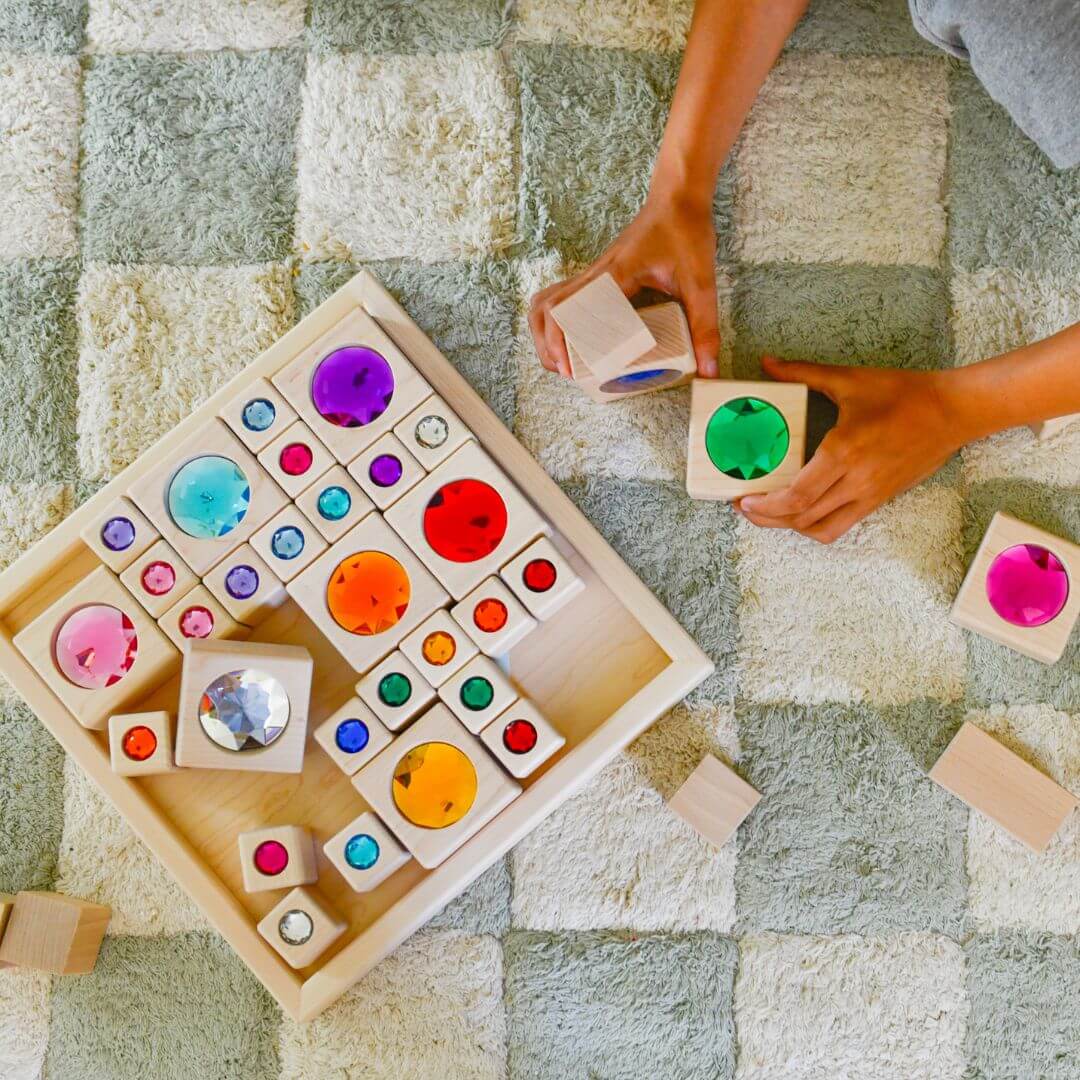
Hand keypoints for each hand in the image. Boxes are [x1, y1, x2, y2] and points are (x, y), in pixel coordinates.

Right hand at [528, 194, 720, 377]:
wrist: (678, 198)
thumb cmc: (685, 231)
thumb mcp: (700, 282)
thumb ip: (704, 327)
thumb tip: (708, 370)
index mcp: (613, 276)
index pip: (567, 309)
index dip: (560, 342)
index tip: (571, 370)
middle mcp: (595, 274)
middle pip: (545, 309)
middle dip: (547, 345)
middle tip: (565, 371)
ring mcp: (592, 274)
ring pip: (546, 302)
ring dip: (545, 332)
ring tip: (561, 360)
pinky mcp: (597, 276)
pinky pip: (560, 297)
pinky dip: (555, 320)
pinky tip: (571, 339)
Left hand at [736, 356, 968, 542]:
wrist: (953, 411)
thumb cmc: (903, 393)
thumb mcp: (849, 379)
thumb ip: (803, 373)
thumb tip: (768, 363)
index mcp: (844, 451)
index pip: (798, 495)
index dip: (766, 505)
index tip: (744, 500)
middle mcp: (856, 480)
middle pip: (802, 517)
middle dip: (767, 518)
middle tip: (745, 507)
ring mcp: (870, 494)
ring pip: (820, 528)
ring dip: (789, 526)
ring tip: (767, 513)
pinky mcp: (880, 499)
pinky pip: (841, 526)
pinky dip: (815, 527)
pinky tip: (799, 514)